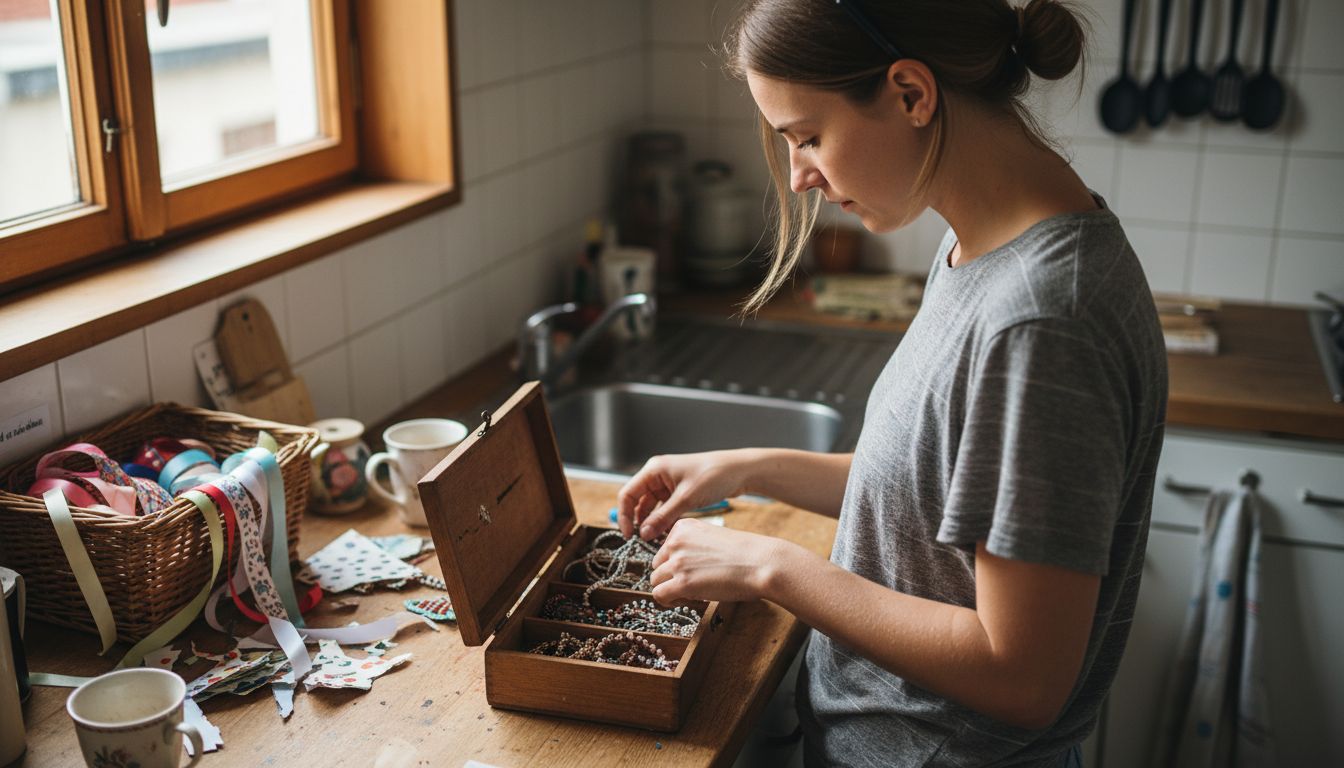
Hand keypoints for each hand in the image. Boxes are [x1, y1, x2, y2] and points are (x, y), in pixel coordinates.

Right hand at [616, 450, 752, 538]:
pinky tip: (668, 533)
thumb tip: (643, 534)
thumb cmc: (713, 476)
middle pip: (637, 501)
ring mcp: (667, 483)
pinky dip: (664, 520)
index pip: (628, 494)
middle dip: (639, 521)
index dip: (624, 515)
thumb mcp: (686, 499)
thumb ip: (662, 517)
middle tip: (643, 542)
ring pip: (651, 507)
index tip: (629, 535)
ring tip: (657, 541)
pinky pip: (664, 509)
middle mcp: (657, 475)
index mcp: (654, 470)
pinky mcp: (677, 492)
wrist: (739, 471)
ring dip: (652, 523)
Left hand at [648, 518, 793, 603]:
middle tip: (692, 585)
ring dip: (669, 589)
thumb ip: (693, 548)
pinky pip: (659, 595)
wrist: (761, 562)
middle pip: (657, 565)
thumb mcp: (713, 538)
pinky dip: (668, 601)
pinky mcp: (682, 583)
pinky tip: (684, 600)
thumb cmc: (745, 553)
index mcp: (683, 527)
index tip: (694, 570)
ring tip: (689, 594)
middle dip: (670, 577)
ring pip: (655, 581)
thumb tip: (680, 568)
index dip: (676, 564)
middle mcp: (676, 541)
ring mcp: (678, 562)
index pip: (664, 549)